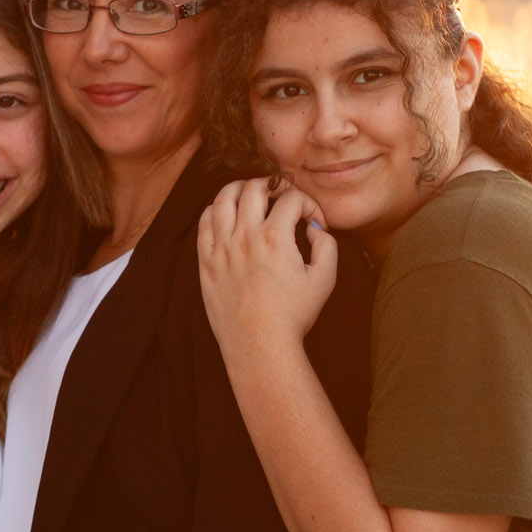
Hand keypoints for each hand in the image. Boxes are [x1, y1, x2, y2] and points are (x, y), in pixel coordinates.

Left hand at [197, 177, 336, 351]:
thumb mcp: (324, 279)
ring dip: (240, 188)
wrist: (259, 346)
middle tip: (281, 197)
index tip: (314, 223)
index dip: (309, 205)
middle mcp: (245, 236)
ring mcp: (221, 248)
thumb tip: (314, 228)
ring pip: (223, 198)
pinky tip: (227, 215)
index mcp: (275, 237)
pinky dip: (216, 210)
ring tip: (251, 194)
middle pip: (254, 187)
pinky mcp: (206, 262)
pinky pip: (204, 223)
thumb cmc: (293, 316)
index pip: (292, 199)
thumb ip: (326, 245)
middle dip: (273, 185)